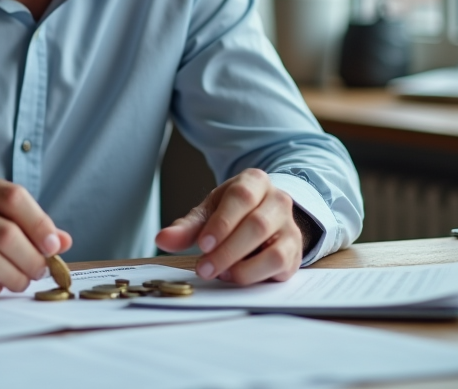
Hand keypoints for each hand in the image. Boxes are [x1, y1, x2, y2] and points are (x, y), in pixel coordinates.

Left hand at [154, 169, 301, 284]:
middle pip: (257, 225)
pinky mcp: (294, 252)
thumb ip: (186, 227)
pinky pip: (280, 266)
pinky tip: (236, 275)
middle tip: (204, 268)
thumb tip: (162, 239)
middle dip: (227, 250)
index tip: (203, 244)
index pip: (241, 197)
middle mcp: (278, 201)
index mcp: (255, 181)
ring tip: (220, 273)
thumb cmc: (233, 212)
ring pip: (273, 250)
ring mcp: (290, 227)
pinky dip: (256, 275)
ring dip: (243, 267)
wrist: (264, 217)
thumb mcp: (208, 213)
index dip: (221, 223)